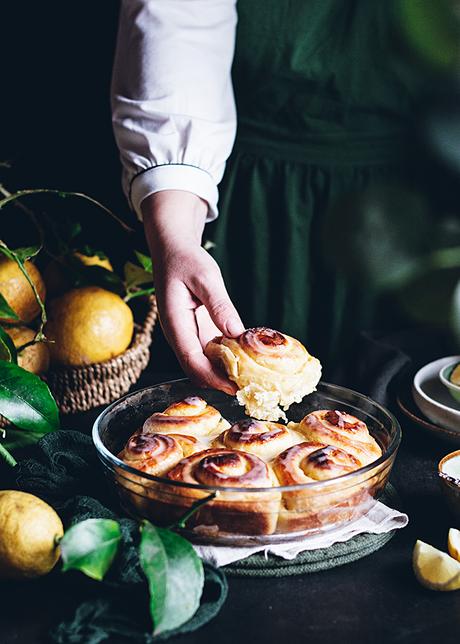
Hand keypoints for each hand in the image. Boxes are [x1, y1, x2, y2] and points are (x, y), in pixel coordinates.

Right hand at [143, 191, 243, 393]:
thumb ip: (219, 305)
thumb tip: (235, 332)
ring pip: (203, 364)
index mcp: (175, 323)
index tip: (235, 388)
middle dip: (220, 381)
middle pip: (197, 369)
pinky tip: (245, 359)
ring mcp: (186, 335)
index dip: (213, 378)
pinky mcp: (194, 332)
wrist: (172, 251)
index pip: (192, 361)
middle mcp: (178, 334)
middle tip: (250, 388)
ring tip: (251, 378)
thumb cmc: (186, 260)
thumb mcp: (206, 277)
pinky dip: (225, 359)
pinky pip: (209, 352)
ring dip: (224, 372)